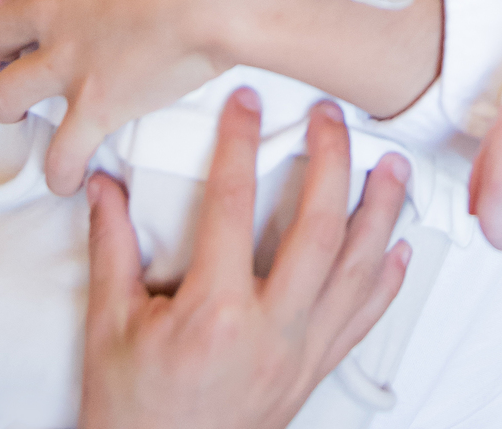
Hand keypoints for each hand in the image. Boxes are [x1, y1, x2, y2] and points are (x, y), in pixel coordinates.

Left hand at [0, 0, 441, 196]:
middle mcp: (52, 5)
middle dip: (3, 35)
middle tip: (29, 41)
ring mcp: (69, 60)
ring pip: (3, 95)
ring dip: (12, 101)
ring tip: (30, 106)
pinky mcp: (97, 105)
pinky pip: (60, 155)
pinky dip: (62, 169)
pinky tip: (70, 174)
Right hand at [79, 89, 411, 428]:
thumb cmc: (134, 413)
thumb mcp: (108, 327)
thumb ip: (112, 248)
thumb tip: (103, 187)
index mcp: (215, 313)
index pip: (233, 206)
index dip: (241, 144)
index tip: (247, 104)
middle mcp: (269, 332)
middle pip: (319, 229)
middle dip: (332, 162)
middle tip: (332, 118)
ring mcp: (299, 354)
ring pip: (356, 272)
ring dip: (380, 213)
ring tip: (391, 167)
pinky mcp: (312, 374)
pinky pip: (361, 322)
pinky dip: (385, 282)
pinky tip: (398, 248)